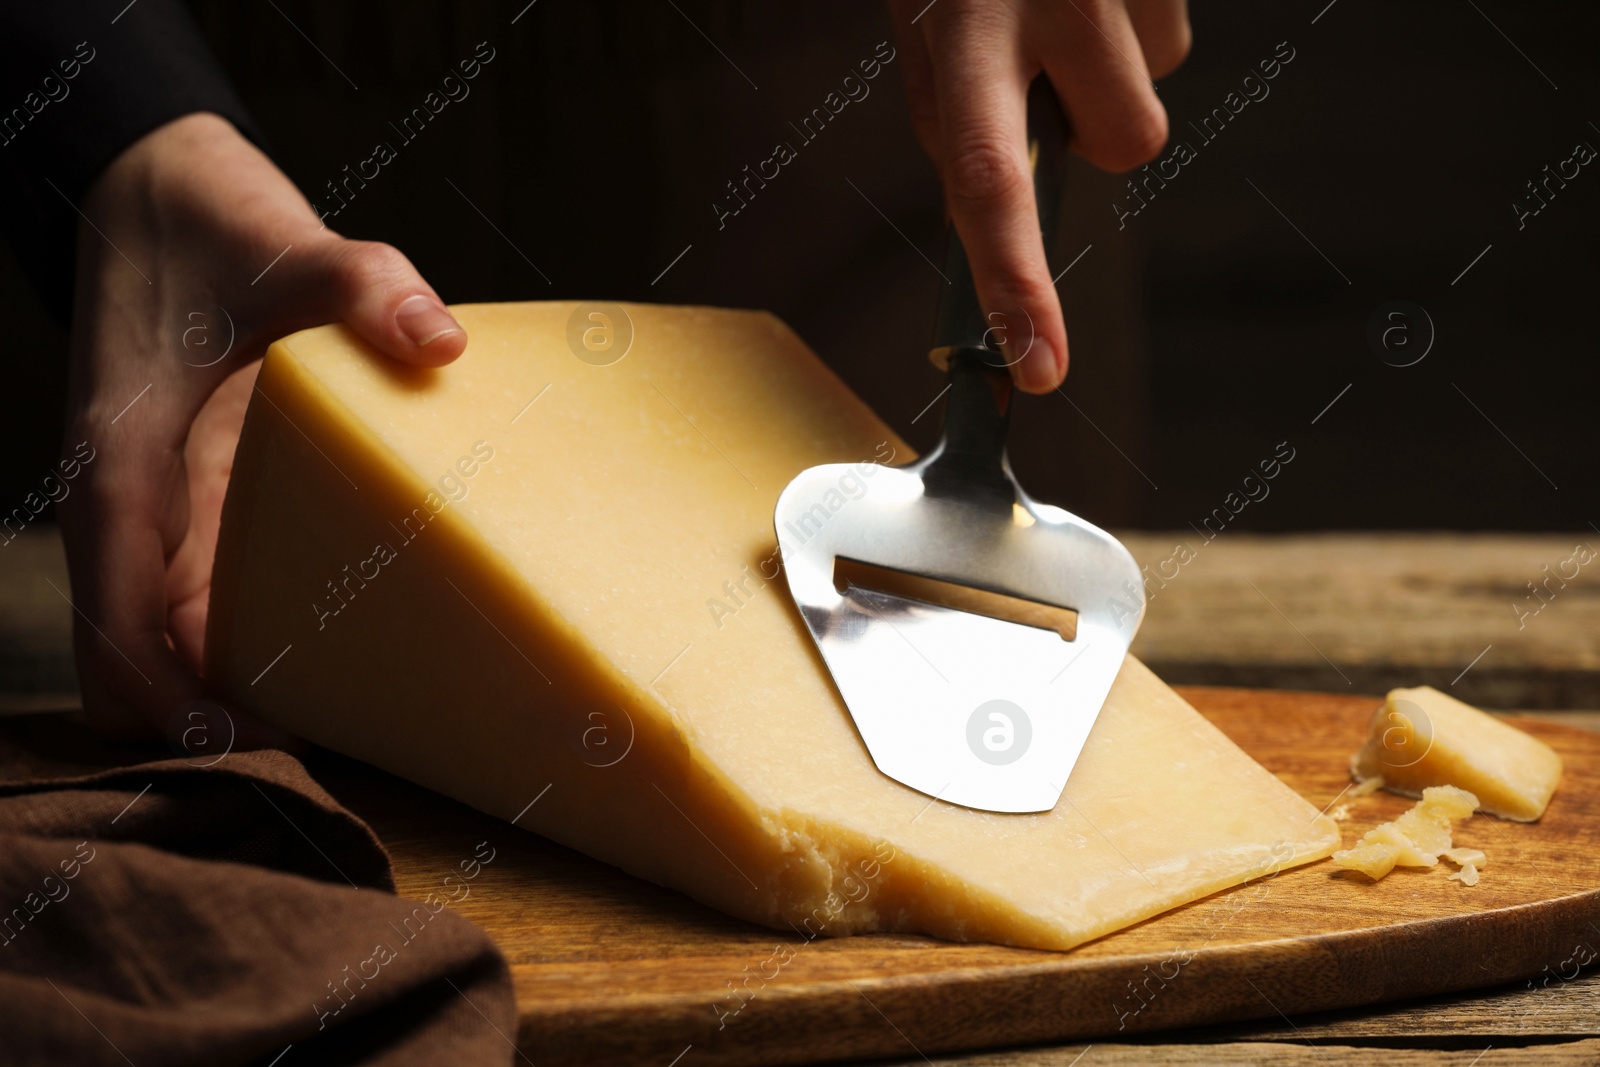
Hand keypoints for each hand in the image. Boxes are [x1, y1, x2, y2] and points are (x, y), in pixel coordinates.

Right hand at [58, 112, 467, 745]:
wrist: (161, 196)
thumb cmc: (210, 227)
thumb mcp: (283, 240)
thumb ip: (359, 284)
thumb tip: (440, 342)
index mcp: (126, 468)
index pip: (123, 624)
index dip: (179, 704)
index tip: (263, 748)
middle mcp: (130, 511)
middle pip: (140, 669)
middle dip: (210, 726)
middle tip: (329, 756)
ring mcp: (155, 516)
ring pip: (160, 651)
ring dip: (224, 700)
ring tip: (340, 728)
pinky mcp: (188, 509)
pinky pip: (194, 607)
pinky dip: (237, 653)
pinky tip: (329, 658)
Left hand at [889, 0, 1189, 391]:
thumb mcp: (925, 21)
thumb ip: (960, 113)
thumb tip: (1002, 208)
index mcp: (964, 26)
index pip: (989, 177)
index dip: (1017, 282)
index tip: (1039, 369)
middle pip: (1130, 139)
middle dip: (1101, 124)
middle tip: (1047, 55)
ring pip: (1160, 84)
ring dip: (1116, 63)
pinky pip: (1173, 31)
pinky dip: (1136, 20)